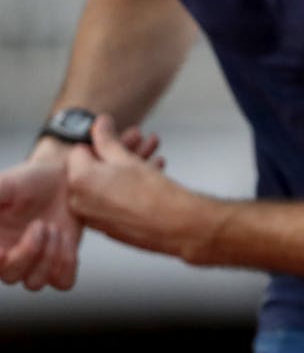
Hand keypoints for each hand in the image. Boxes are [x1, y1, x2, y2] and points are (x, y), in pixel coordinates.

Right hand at [0, 149, 81, 290]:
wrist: (66, 176)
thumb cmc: (31, 179)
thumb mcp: (4, 186)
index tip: (3, 252)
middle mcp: (10, 255)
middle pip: (10, 277)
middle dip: (28, 252)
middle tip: (41, 224)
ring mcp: (36, 261)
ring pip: (35, 283)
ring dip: (48, 257)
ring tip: (55, 228)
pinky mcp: (61, 261)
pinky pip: (63, 282)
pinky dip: (66, 264)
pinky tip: (67, 239)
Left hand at [67, 115, 189, 257]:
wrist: (176, 224)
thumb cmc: (153, 192)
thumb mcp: (127, 158)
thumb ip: (107, 140)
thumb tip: (99, 124)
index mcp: (79, 180)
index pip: (79, 151)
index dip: (99, 142)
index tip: (116, 139)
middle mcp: (78, 201)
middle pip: (90, 170)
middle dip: (113, 157)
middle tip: (137, 145)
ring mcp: (91, 217)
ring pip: (103, 186)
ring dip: (122, 172)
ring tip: (151, 159)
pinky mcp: (105, 228)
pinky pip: (109, 202)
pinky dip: (123, 190)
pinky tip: (149, 177)